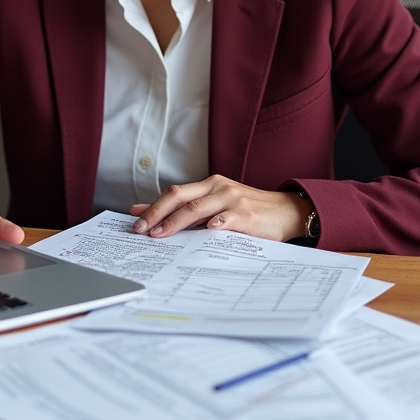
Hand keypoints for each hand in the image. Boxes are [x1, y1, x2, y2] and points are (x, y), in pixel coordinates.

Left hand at [129, 175, 311, 241]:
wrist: (286, 211)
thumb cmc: (247, 211)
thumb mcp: (217, 206)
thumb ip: (188, 209)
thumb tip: (150, 214)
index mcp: (209, 185)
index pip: (174, 193)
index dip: (153, 206)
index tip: (133, 220)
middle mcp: (218, 187)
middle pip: (180, 196)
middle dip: (157, 213)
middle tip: (141, 230)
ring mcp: (233, 199)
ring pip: (198, 208)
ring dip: (176, 222)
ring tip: (161, 235)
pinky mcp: (247, 215)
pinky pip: (228, 218)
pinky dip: (216, 223)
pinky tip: (207, 231)